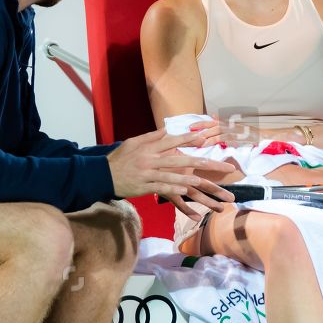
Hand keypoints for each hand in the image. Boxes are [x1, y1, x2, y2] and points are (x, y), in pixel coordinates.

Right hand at [107, 126, 235, 217]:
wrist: (102, 174)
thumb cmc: (120, 157)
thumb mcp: (134, 142)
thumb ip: (152, 136)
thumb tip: (167, 129)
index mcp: (150, 146)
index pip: (173, 141)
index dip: (189, 139)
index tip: (205, 139)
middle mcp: (151, 159)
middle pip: (180, 159)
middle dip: (203, 162)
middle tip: (220, 165)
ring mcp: (148, 174)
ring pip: (173, 176)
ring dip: (191, 179)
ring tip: (207, 182)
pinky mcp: (144, 187)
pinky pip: (162, 189)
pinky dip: (174, 191)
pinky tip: (186, 193)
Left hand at [189, 117, 294, 147]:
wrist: (270, 137)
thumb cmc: (254, 136)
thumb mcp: (239, 129)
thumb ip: (227, 124)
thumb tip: (214, 116)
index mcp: (231, 123)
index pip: (213, 121)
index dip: (202, 123)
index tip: (191, 126)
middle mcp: (233, 124)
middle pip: (213, 124)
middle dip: (201, 128)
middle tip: (189, 131)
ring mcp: (237, 129)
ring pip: (219, 130)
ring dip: (207, 135)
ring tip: (197, 141)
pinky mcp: (242, 136)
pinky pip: (227, 137)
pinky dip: (217, 141)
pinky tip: (209, 145)